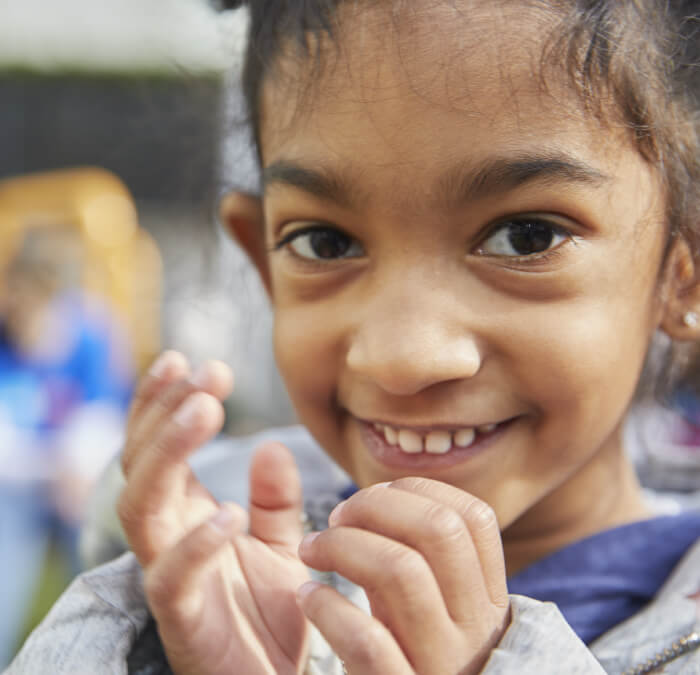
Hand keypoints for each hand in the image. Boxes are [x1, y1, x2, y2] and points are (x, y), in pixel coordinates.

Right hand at [117, 351, 310, 674]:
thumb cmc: (274, 614)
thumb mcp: (284, 545)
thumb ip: (276, 500)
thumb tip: (271, 446)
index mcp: (188, 515)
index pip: (158, 448)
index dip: (163, 403)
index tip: (191, 360)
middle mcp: (169, 538)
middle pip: (141, 465)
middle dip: (165, 412)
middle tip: (204, 371)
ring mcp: (169, 578)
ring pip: (141, 507)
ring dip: (169, 452)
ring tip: (206, 408)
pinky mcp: (183, 622)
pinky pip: (171, 577)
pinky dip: (196, 542)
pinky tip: (228, 512)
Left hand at [297, 478, 509, 674]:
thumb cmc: (417, 659)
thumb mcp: (435, 609)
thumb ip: (420, 557)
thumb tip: (385, 492)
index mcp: (486, 598)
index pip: (472, 516)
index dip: (419, 490)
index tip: (376, 495)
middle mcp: (473, 627)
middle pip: (438, 529)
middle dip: (376, 505)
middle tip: (337, 516)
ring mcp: (439, 663)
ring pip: (402, 571)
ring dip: (344, 545)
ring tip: (311, 549)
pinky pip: (367, 640)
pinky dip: (329, 606)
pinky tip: (307, 597)